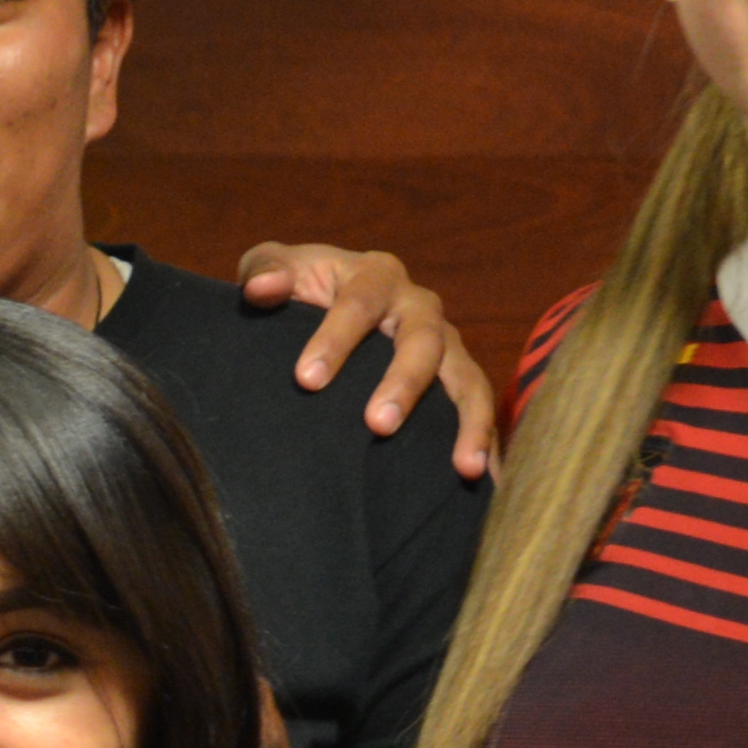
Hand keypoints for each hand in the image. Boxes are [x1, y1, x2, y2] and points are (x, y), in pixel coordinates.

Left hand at [232, 243, 497, 478]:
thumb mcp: (271, 267)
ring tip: (464, 467)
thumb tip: (261, 289)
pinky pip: (479, 408)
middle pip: (421, 340)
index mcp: (374, 276)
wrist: (324, 300)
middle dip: (403, 383)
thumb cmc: (296, 288)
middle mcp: (418, 306)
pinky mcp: (456, 377)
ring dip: (469, 421)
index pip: (359, 304)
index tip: (306, 380)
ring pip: (465, 377)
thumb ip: (264, 271)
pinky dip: (487, 443)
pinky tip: (487, 480)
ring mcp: (444, 343)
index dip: (335, 339)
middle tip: (378, 425)